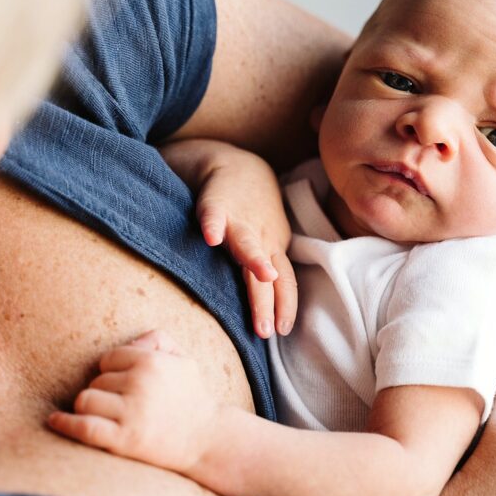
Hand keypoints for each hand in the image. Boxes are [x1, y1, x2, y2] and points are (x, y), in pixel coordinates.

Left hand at [48, 330, 218, 472]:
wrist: (207, 440)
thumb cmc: (192, 398)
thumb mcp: (184, 360)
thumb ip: (158, 339)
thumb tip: (129, 343)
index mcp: (151, 362)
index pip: (108, 359)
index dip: (111, 371)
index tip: (119, 385)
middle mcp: (140, 383)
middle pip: (96, 381)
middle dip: (104, 392)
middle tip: (119, 405)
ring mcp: (132, 412)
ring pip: (86, 400)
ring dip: (90, 407)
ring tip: (103, 415)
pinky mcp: (125, 439)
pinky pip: (84, 427)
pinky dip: (65, 423)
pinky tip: (56, 420)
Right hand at [196, 157, 296, 338]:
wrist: (237, 165)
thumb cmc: (253, 213)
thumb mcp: (266, 243)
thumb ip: (266, 271)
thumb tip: (269, 315)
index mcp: (273, 249)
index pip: (285, 281)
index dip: (284, 305)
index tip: (282, 330)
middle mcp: (261, 236)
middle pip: (267, 272)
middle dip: (266, 300)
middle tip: (265, 330)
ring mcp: (240, 219)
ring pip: (248, 242)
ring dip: (255, 258)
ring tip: (263, 274)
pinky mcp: (216, 202)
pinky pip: (213, 214)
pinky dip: (213, 224)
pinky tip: (210, 237)